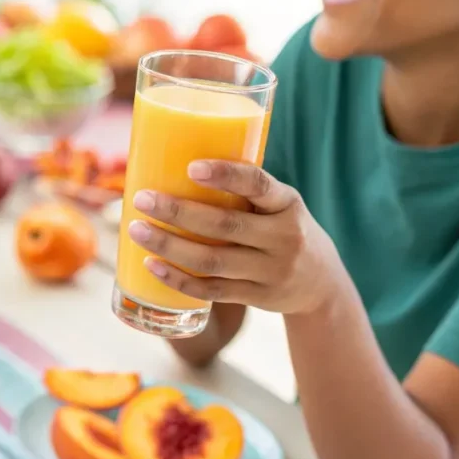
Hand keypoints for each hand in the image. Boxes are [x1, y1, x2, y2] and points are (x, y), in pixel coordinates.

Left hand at [128, 160, 345, 314]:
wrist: (321, 283)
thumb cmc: (284, 229)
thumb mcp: (279, 204)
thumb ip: (244, 191)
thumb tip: (174, 162)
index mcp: (287, 203)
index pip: (258, 184)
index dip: (225, 175)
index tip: (191, 167)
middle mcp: (284, 237)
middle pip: (224, 225)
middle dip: (178, 212)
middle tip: (142, 200)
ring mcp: (271, 271)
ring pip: (213, 260)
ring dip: (169, 246)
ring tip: (137, 231)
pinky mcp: (258, 297)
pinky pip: (212, 290)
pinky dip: (179, 280)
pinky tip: (152, 266)